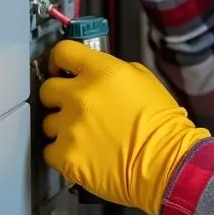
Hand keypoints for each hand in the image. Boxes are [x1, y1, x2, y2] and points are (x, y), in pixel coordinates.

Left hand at [39, 40, 210, 214]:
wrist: (165, 162)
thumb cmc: (162, 124)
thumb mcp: (145, 81)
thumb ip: (114, 72)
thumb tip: (98, 74)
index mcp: (102, 72)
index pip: (63, 52)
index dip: (60, 61)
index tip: (60, 69)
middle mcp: (81, 96)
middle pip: (47, 88)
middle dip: (58, 96)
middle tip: (74, 106)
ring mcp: (70, 127)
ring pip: (48, 122)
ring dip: (62, 127)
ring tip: (85, 136)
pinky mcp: (66, 155)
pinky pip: (49, 151)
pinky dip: (62, 153)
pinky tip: (81, 153)